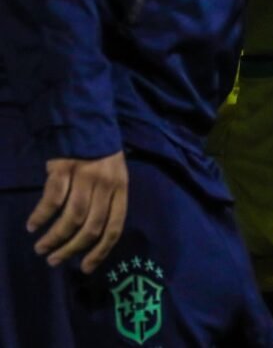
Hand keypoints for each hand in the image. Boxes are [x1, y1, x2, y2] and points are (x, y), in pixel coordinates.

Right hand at [27, 151, 127, 273]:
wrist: (88, 122)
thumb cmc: (101, 156)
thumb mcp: (115, 177)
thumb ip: (107, 202)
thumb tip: (90, 237)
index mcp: (121, 190)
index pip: (114, 228)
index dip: (100, 251)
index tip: (85, 267)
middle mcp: (106, 186)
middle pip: (91, 227)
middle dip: (72, 249)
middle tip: (54, 260)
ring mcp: (85, 177)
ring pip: (71, 218)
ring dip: (54, 237)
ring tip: (41, 247)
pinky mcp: (64, 169)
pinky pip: (52, 199)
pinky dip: (42, 215)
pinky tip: (33, 225)